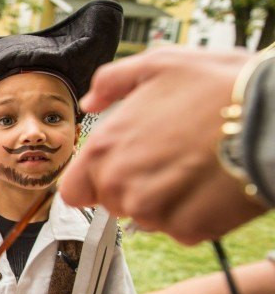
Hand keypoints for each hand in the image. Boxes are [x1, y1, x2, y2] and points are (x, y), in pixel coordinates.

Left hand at [60, 46, 266, 243]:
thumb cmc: (219, 85)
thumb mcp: (158, 64)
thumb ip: (112, 82)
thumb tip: (89, 101)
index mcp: (105, 150)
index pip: (74, 192)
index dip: (93, 183)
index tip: (118, 171)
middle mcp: (121, 185)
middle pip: (113, 204)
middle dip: (135, 187)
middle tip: (170, 158)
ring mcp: (154, 211)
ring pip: (148, 217)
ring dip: (167, 201)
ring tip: (196, 167)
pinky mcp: (189, 229)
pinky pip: (182, 229)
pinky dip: (196, 214)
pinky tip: (213, 185)